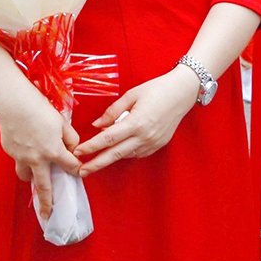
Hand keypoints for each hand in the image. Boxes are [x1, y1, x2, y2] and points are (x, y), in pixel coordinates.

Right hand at [0, 88, 80, 219]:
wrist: (12, 102)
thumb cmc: (39, 107)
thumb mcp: (61, 121)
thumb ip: (70, 137)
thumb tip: (73, 148)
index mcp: (53, 151)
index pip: (70, 167)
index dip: (76, 169)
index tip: (78, 172)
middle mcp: (37, 159)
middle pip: (43, 187)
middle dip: (47, 204)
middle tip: (48, 215)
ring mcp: (21, 156)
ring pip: (25, 175)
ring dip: (31, 177)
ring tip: (33, 175)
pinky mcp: (9, 150)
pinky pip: (17, 158)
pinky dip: (22, 155)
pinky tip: (23, 143)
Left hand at [72, 69, 199, 175]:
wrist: (182, 93)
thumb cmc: (156, 89)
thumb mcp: (131, 95)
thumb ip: (113, 111)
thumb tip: (97, 125)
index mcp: (136, 122)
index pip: (108, 138)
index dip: (92, 146)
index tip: (78, 152)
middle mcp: (145, 136)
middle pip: (115, 154)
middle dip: (97, 164)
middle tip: (81, 171)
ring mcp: (153, 143)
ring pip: (126, 155)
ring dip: (110, 157)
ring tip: (95, 159)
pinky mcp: (158, 145)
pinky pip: (137, 153)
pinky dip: (126, 152)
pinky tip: (118, 148)